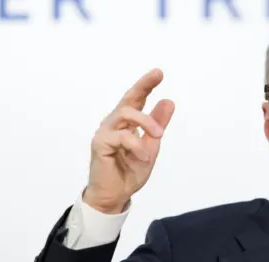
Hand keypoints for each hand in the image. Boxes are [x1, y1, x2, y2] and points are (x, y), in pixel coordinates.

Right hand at [83, 69, 174, 213]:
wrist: (116, 195)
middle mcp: (114, 123)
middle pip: (128, 99)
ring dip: (146, 122)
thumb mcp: (151, 146)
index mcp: (127, 123)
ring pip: (126, 114)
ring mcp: (105, 132)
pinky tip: (143, 157)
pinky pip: (122, 137)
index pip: (136, 100)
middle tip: (158, 75)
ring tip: (158, 136)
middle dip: (143, 85)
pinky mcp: (100, 144)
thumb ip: (157, 124)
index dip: (146, 85)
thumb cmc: (130, 171)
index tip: (158, 72)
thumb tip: (169, 101)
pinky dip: (137, 146)